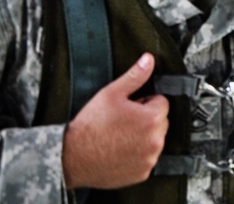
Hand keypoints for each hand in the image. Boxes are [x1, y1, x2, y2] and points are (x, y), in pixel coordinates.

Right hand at [62, 53, 168, 189]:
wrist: (72, 157)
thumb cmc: (90, 126)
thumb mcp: (111, 94)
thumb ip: (135, 76)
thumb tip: (148, 60)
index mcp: (152, 118)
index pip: (161, 102)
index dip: (144, 103)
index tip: (130, 108)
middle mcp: (155, 140)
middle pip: (160, 121)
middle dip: (146, 119)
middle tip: (123, 122)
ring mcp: (150, 158)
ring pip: (155, 140)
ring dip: (143, 137)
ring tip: (120, 136)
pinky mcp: (143, 172)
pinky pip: (148, 158)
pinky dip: (138, 154)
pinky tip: (121, 150)